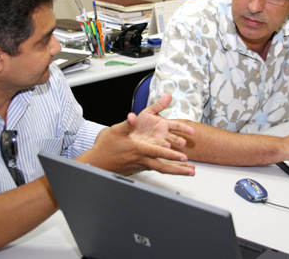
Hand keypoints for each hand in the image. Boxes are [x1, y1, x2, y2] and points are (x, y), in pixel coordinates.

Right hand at [77, 94, 195, 175]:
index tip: (183, 157)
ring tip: (189, 172)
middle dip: (179, 170)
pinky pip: (156, 169)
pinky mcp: (139, 167)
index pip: (158, 153)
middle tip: (192, 171)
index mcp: (138, 149)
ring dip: (176, 171)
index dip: (171, 155)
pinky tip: (173, 169)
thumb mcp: (115, 131)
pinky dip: (166, 169)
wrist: (97, 162)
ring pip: (161, 169)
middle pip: (163, 167)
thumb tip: (132, 117)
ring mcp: (140, 165)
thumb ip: (127, 124)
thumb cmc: (105, 147)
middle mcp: (141, 159)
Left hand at [127, 93, 194, 147]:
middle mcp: (163, 134)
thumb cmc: (141, 121)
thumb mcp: (149, 111)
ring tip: (171, 148)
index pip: (177, 126)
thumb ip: (159, 105)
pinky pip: (156, 150)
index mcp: (164, 124)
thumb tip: (168, 95)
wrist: (129, 131)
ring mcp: (157, 142)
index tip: (192, 132)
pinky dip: (160, 151)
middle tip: (183, 143)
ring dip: (170, 147)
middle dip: (179, 140)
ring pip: (166, 146)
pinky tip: (161, 152)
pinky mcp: (151, 149)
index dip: (185, 128)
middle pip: (174, 138)